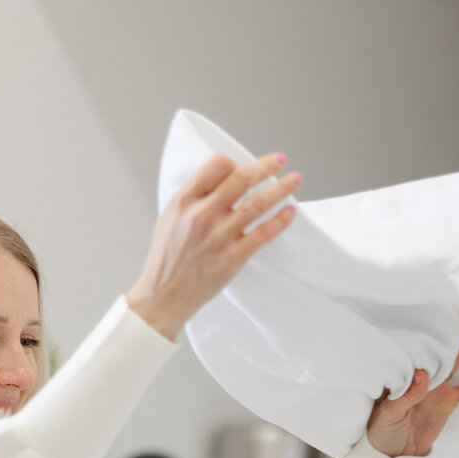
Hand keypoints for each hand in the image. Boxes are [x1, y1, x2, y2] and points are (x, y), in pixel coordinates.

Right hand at [127, 152, 300, 340]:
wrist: (163, 296)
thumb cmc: (166, 259)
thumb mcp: (169, 217)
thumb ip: (192, 197)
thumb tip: (219, 181)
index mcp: (184, 201)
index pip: (217, 165)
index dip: (235, 163)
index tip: (245, 166)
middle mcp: (202, 215)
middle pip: (242, 179)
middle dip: (267, 166)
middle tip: (280, 161)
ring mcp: (219, 237)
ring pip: (258, 203)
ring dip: (281, 189)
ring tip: (295, 180)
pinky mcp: (233, 258)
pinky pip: (263, 234)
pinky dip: (280, 221)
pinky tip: (289, 212)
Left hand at [365, 333, 458, 457]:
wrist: (394, 456)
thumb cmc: (381, 432)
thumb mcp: (389, 413)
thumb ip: (407, 395)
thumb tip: (423, 373)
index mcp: (402, 375)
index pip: (413, 350)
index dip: (423, 334)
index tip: (434, 318)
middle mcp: (421, 377)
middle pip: (436, 351)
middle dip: (447, 335)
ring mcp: (436, 388)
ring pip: (453, 364)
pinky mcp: (448, 401)